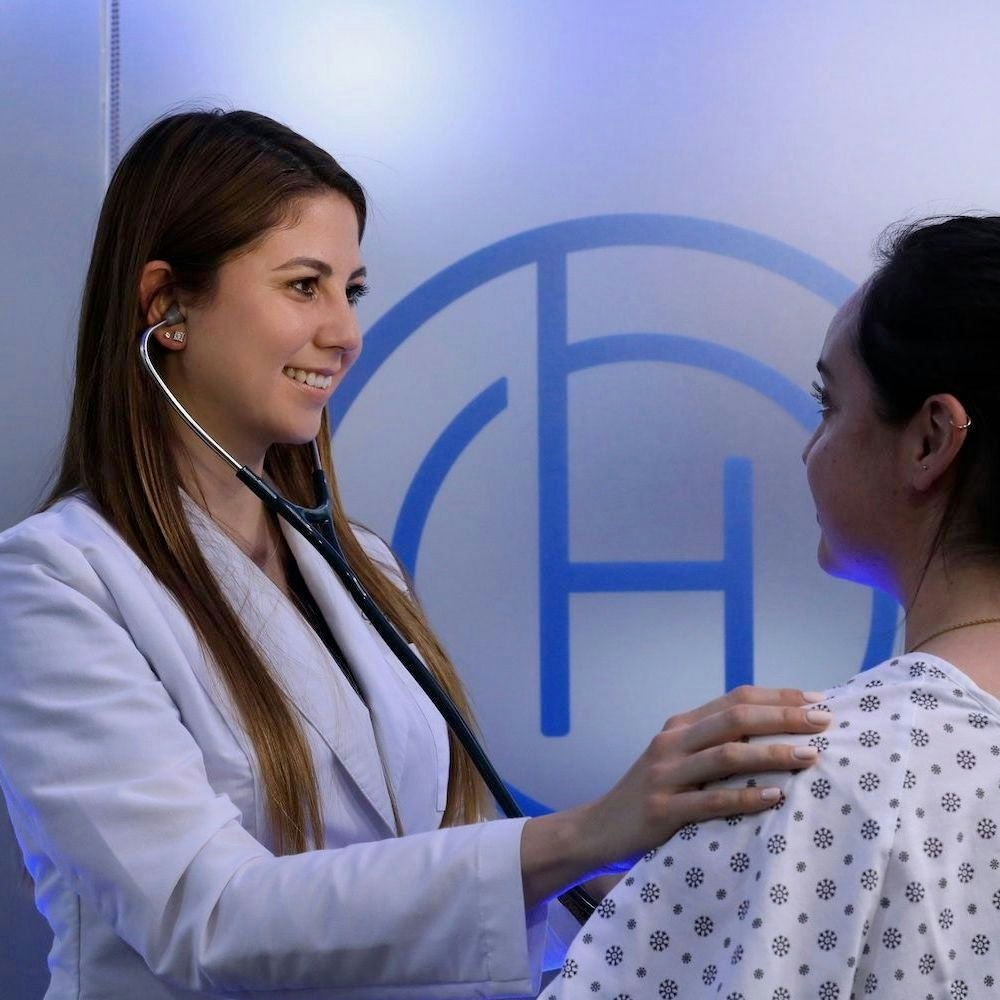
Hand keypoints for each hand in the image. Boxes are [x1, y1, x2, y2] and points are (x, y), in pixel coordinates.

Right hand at [520, 686, 830, 907]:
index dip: (777, 696)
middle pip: (734, 719)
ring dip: (772, 753)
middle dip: (783, 717)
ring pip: (726, 755)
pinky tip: (775, 797)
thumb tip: (775, 735)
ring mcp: (665, 775)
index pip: (735, 699)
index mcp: (680, 725)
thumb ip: (714, 744)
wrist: (600, 827)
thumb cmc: (652, 793)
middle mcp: (672, 742)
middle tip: (823, 721)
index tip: (817, 700)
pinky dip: (745, 797)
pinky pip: (711, 801)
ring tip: (810, 756)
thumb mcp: (678, 759)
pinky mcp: (663, 809)